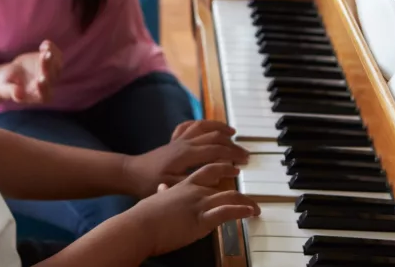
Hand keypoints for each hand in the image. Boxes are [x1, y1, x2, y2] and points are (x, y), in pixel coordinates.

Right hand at [0, 40, 62, 103]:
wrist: (11, 75)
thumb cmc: (6, 84)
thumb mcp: (5, 88)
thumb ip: (11, 91)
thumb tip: (17, 93)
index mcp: (37, 96)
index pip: (44, 95)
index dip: (43, 88)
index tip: (39, 81)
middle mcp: (47, 86)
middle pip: (51, 77)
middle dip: (47, 66)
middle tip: (43, 56)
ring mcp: (50, 74)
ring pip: (57, 66)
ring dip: (53, 56)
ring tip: (46, 48)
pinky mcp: (50, 62)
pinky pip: (56, 56)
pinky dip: (52, 49)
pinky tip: (44, 44)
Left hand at [122, 120, 249, 198]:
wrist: (130, 173)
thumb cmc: (149, 183)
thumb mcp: (173, 186)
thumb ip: (194, 182)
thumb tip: (216, 179)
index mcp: (187, 154)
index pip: (216, 150)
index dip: (232, 155)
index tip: (244, 162)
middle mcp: (184, 143)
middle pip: (214, 136)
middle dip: (231, 143)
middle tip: (244, 153)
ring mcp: (178, 140)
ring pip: (203, 126)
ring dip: (219, 127)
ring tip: (232, 132)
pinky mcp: (173, 141)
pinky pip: (189, 126)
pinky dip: (200, 124)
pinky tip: (206, 127)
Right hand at [130, 163, 259, 256]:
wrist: (139, 226)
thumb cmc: (144, 216)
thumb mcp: (154, 199)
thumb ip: (162, 193)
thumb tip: (162, 189)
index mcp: (182, 186)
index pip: (206, 171)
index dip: (221, 168)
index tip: (232, 169)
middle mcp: (193, 191)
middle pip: (221, 179)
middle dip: (237, 180)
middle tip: (249, 185)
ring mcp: (198, 204)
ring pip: (228, 196)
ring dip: (246, 201)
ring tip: (256, 206)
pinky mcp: (200, 220)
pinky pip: (226, 212)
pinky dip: (241, 211)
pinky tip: (250, 213)